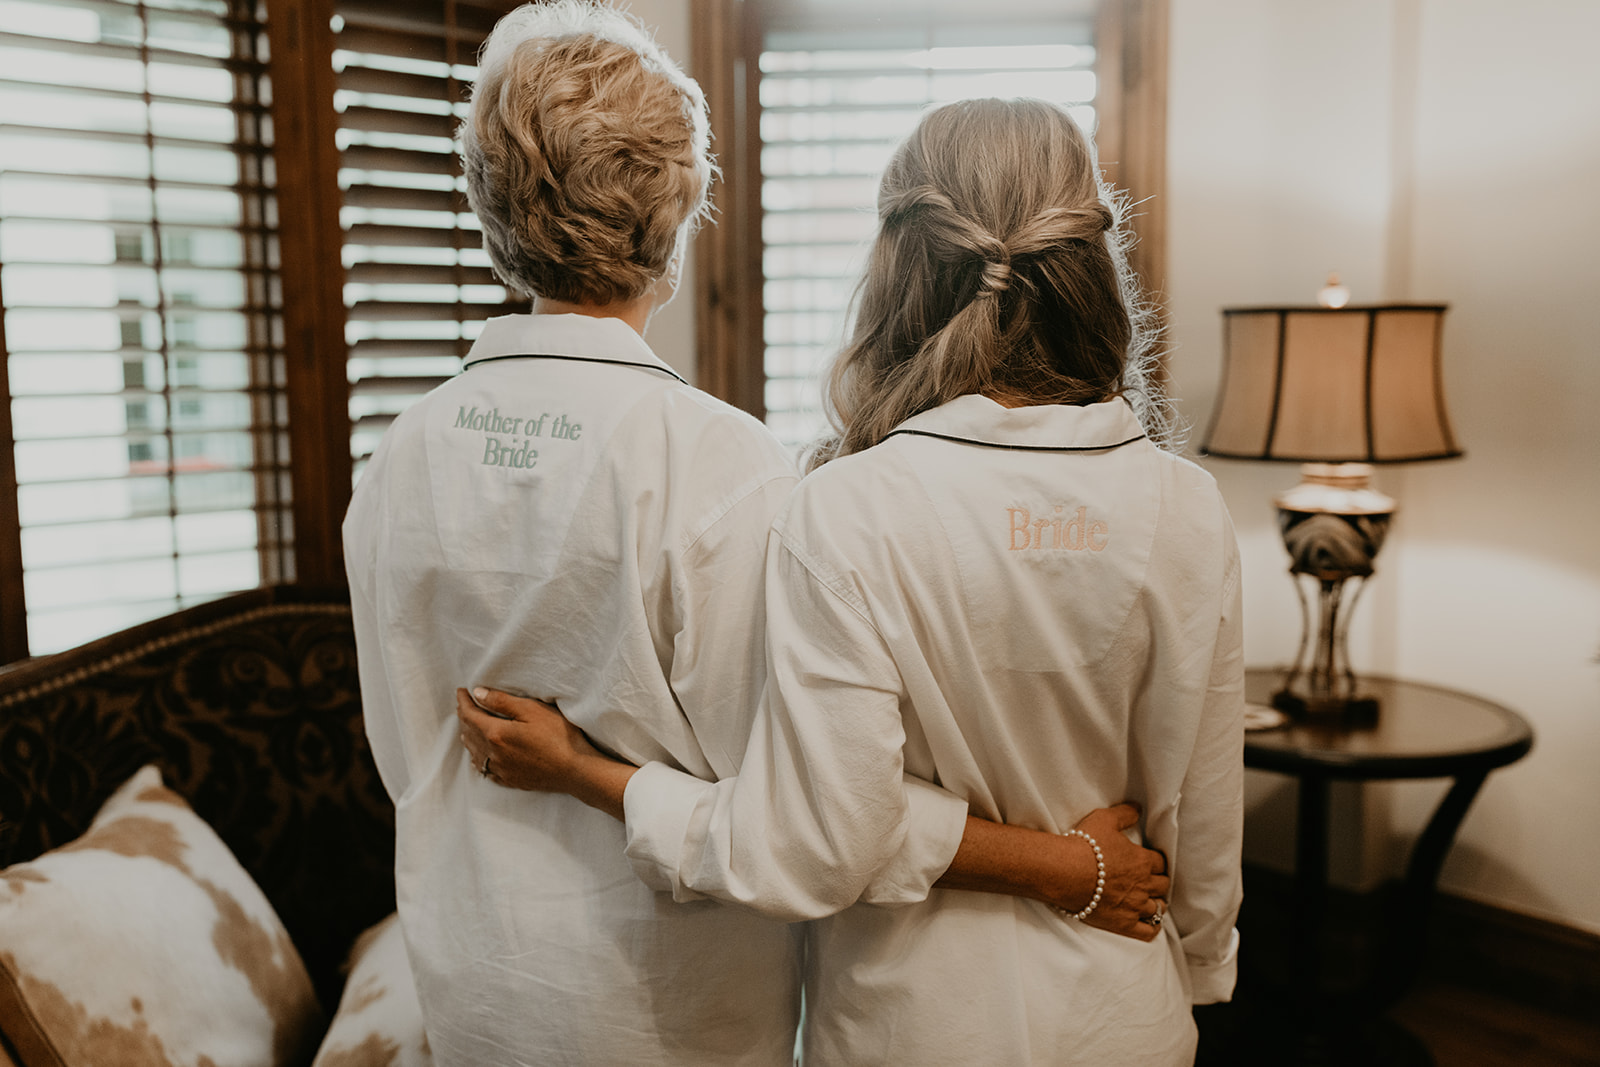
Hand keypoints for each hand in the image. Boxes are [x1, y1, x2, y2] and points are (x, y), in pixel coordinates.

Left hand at [455, 687, 635, 817]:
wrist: (575, 770)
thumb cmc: (559, 736)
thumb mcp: (532, 710)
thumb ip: (502, 701)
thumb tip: (478, 694)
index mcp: (496, 734)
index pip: (470, 715)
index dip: (463, 701)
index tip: (461, 691)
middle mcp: (493, 754)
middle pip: (469, 733)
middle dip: (464, 717)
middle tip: (464, 704)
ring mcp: (501, 770)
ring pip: (474, 752)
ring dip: (468, 736)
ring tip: (467, 726)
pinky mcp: (509, 780)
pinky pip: (484, 769)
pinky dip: (478, 758)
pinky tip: (480, 755)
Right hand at [1069, 803, 1169, 942]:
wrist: (1064, 872)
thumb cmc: (1084, 845)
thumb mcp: (1104, 819)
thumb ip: (1125, 814)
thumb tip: (1138, 809)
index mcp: (1142, 861)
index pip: (1160, 863)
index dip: (1155, 862)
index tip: (1149, 862)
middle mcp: (1143, 885)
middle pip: (1163, 886)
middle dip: (1158, 882)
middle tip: (1149, 881)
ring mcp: (1135, 906)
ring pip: (1158, 908)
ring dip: (1156, 903)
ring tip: (1149, 901)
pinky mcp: (1124, 924)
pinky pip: (1148, 931)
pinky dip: (1153, 928)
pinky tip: (1150, 924)